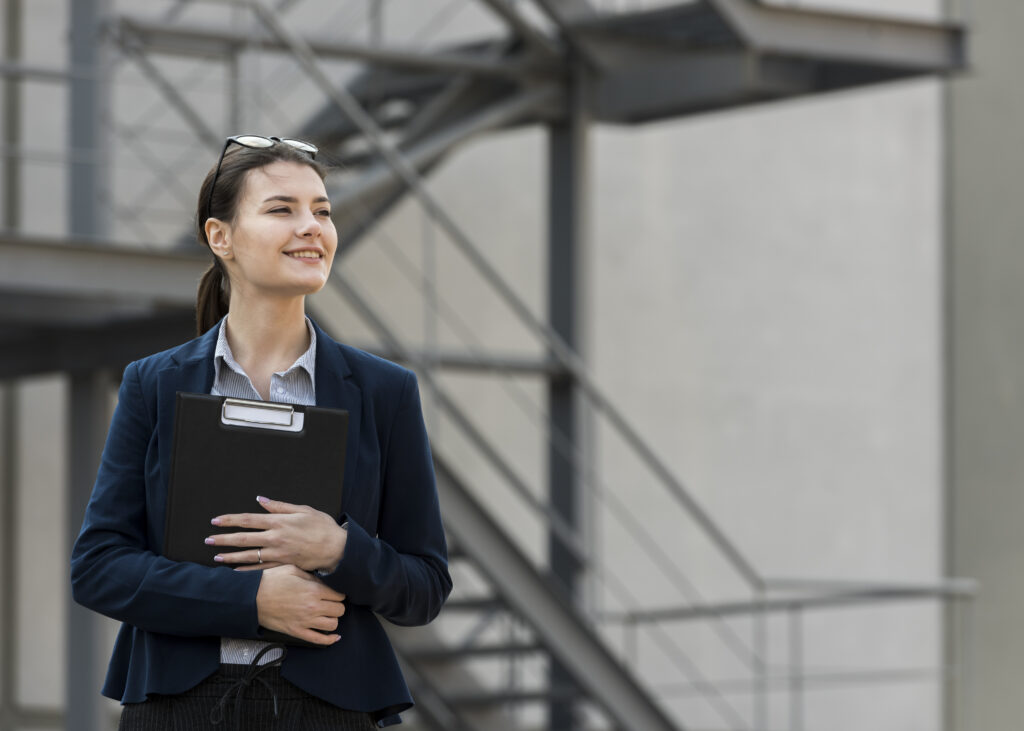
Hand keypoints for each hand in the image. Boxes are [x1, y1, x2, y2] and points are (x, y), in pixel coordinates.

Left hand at [206, 496, 346, 571]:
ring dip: (230, 556)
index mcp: (279, 522)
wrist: (337, 548)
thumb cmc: (322, 526)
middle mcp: (275, 538)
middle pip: (244, 539)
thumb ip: (280, 505)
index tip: (216, 521)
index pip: (248, 520)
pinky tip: (235, 570)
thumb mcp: (303, 510)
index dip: (230, 520)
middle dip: (223, 539)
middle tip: (208, 539)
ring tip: (216, 556)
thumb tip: (260, 499)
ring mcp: (278, 553)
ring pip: (249, 556)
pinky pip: (260, 568)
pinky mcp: (283, 564)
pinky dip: (246, 569)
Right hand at [256, 565, 344, 644]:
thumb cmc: (271, 581)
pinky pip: (319, 640)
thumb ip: (312, 577)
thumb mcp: (293, 570)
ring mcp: (305, 622)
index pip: (339, 596)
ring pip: (332, 625)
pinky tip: (335, 637)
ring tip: (328, 616)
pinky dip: (330, 640)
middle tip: (332, 604)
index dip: (339, 594)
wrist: (252, 597)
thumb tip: (323, 583)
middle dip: (338, 606)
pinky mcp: (296, 632)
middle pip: (339, 611)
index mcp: (314, 590)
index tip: (335, 594)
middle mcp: (313, 607)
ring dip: (333, 620)